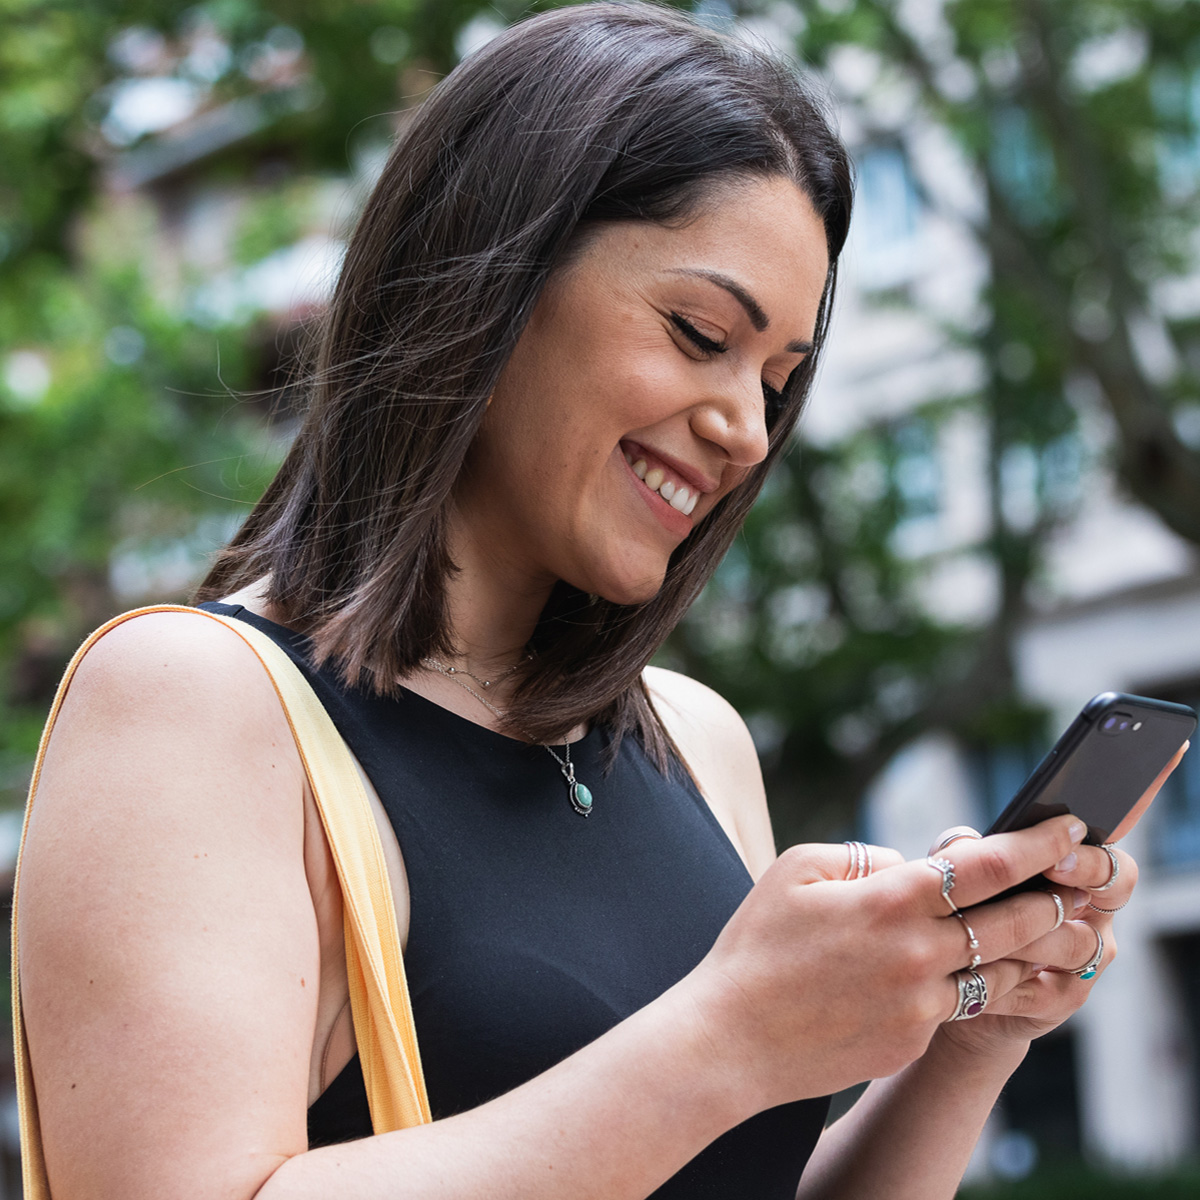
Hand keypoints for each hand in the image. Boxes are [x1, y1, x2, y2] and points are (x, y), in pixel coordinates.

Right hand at [684, 815, 1088, 1112]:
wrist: (732, 1037)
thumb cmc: (757, 944)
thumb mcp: (796, 869)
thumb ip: (863, 858)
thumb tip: (909, 866)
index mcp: (890, 900)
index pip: (987, 866)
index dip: (1037, 843)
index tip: (1067, 827)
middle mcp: (917, 954)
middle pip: (1016, 922)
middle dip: (1057, 899)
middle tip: (1079, 883)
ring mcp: (919, 1006)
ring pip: (1000, 973)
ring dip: (1033, 951)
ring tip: (1055, 933)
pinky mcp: (910, 1042)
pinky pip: (955, 1007)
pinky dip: (972, 986)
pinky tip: (976, 973)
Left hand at [931, 740, 1185, 1059]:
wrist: (940, 982)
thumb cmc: (954, 913)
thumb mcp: (954, 874)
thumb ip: (965, 854)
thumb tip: (964, 842)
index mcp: (1070, 867)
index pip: (1111, 840)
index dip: (1116, 824)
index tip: (1076, 824)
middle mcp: (1089, 908)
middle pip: (1117, 882)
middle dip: (1087, 870)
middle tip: (1055, 866)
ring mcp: (1082, 957)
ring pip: (1078, 940)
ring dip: (1031, 932)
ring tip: (986, 928)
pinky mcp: (1061, 999)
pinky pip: (1047, 988)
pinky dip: (1005, 976)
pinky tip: (971, 971)